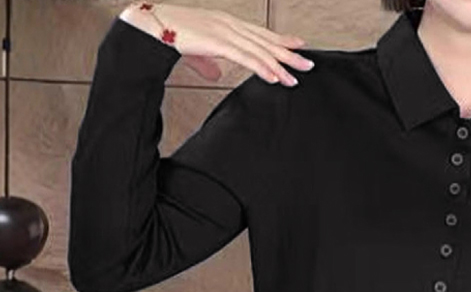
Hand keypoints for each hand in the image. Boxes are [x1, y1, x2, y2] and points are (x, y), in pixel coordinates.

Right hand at [118, 2, 313, 85]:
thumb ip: (208, 63)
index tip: (299, 45)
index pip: (259, 33)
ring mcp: (224, 32)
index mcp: (226, 23)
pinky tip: (274, 77)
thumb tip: (216, 75)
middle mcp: (229, 24)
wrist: (150, 25)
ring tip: (295, 77)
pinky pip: (245, 58)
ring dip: (279, 65)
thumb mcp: (196, 51)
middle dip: (289, 53)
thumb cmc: (170, 35)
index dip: (280, 39)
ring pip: (259, 51)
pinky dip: (262, 68)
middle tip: (308, 63)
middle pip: (265, 41)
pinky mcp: (217, 42)